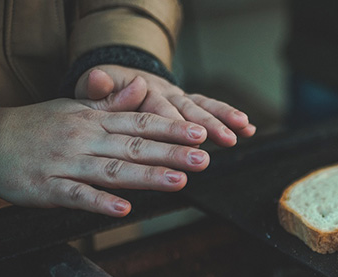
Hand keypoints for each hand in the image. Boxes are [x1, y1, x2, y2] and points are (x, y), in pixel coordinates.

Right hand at [0, 77, 209, 216]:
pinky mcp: (48, 188)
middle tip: (203, 159)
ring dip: (146, 177)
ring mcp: (66, 164)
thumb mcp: (76, 107)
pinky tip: (124, 210)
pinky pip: (77, 195)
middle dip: (171, 153)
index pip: (140, 123)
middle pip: (134, 147)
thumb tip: (144, 85)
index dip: (171, 129)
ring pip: (112, 171)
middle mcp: (85, 140)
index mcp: (94, 121)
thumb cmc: (39, 125)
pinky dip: (100, 202)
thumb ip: (113, 102)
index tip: (200, 133)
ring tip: (178, 182)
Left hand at [76, 66, 255, 146]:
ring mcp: (180, 98)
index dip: (174, 122)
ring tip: (242, 129)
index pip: (159, 108)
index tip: (189, 138)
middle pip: (188, 109)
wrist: (117, 79)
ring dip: (225, 119)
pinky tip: (248, 129)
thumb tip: (95, 76)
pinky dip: (231, 117)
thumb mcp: (89, 91)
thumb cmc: (103, 94)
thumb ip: (95, 88)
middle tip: (224, 139)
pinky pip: (212, 109)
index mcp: (141, 92)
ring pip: (204, 107)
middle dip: (208, 124)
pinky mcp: (190, 105)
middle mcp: (166, 92)